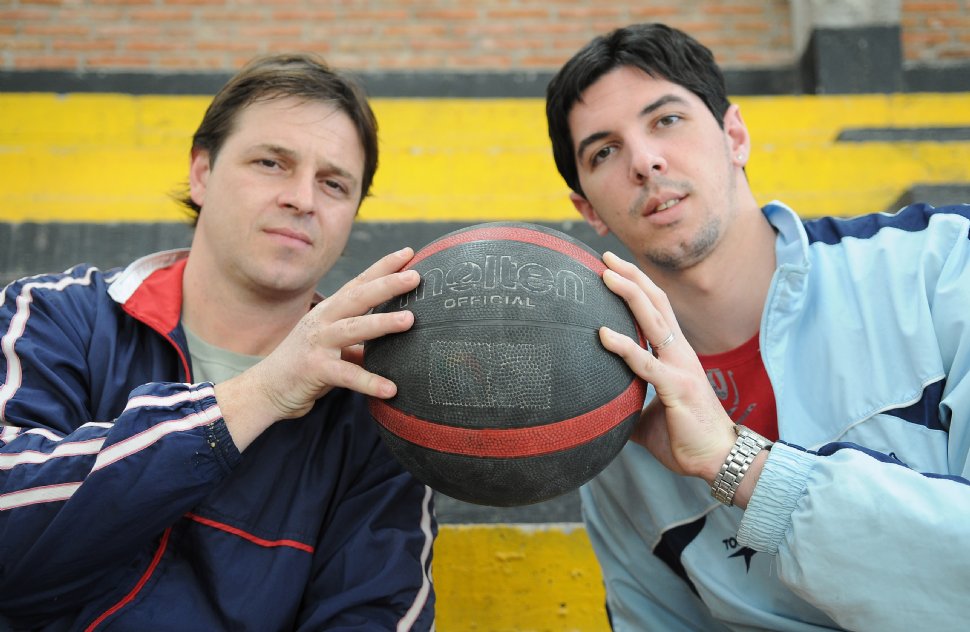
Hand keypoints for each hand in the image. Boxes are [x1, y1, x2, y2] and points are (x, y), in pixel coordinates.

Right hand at [215, 248, 420, 449]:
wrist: (266, 388)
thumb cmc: (305, 364)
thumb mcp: (335, 345)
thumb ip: (361, 340)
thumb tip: (394, 339)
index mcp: (330, 311)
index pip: (360, 283)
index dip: (383, 267)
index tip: (408, 253)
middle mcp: (323, 321)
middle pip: (358, 297)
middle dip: (387, 284)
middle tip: (415, 276)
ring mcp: (317, 343)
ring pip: (353, 328)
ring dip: (382, 323)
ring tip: (409, 320)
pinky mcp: (315, 369)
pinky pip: (347, 375)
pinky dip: (369, 381)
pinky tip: (390, 389)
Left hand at [597, 252, 735, 483]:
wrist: (717, 460)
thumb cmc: (686, 438)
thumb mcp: (649, 417)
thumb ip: (629, 405)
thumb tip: (602, 413)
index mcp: (675, 355)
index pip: (655, 311)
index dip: (636, 287)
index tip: (613, 269)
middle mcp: (679, 353)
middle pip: (655, 303)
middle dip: (631, 276)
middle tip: (606, 257)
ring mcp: (679, 367)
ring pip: (653, 320)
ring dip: (629, 294)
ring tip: (605, 274)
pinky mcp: (676, 387)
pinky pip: (645, 363)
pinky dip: (623, 346)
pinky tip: (603, 333)